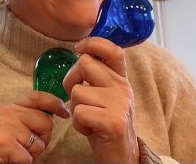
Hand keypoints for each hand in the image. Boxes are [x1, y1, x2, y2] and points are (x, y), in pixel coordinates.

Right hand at [0, 91, 70, 163]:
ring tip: (12, 155)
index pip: (36, 96)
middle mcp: (7, 112)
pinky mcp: (4, 144)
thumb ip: (20, 118)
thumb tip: (49, 118)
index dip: (54, 103)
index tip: (64, 112)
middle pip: (45, 122)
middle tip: (25, 148)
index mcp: (7, 106)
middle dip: (42, 139)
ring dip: (30, 155)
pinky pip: (27, 158)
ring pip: (38, 144)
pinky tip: (6, 160)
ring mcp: (5, 127)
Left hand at [62, 37, 139, 163]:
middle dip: (70, 80)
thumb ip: (99, 77)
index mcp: (121, 80)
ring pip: (77, 91)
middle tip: (76, 97)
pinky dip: (78, 124)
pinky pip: (79, 113)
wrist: (124, 157)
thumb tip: (80, 54)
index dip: (93, 43)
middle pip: (84, 63)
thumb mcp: (108, 97)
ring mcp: (119, 104)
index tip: (78, 48)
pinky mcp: (112, 121)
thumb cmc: (107, 125)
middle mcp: (122, 88)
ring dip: (74, 108)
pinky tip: (90, 130)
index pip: (113, 50)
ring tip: (88, 119)